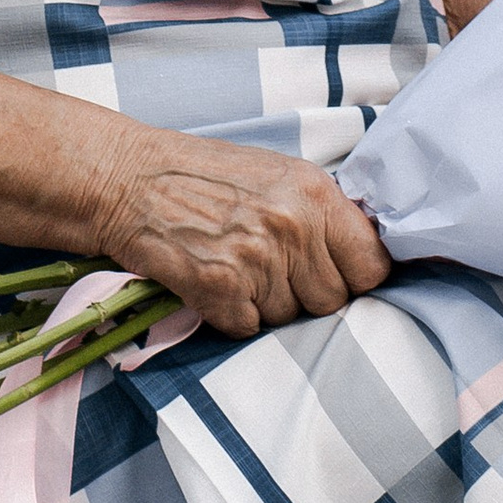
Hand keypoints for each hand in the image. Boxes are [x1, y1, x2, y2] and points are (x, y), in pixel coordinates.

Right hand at [91, 130, 388, 337]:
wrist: (130, 179)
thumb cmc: (204, 176)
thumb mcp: (278, 174)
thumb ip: (322, 213)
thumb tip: (360, 256)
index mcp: (314, 193)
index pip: (372, 265)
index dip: (356, 278)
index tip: (338, 276)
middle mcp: (292, 225)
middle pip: (333, 300)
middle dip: (307, 296)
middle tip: (273, 271)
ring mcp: (256, 259)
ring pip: (289, 319)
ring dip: (265, 305)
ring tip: (236, 267)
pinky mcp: (220, 289)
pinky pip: (248, 328)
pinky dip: (232, 315)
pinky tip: (214, 283)